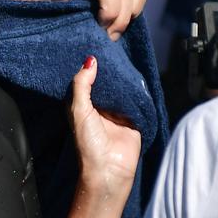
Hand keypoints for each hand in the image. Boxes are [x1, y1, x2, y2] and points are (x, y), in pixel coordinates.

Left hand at [16, 0, 145, 40]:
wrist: (52, 1)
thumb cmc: (49, 8)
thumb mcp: (48, 8)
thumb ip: (47, 8)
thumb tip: (32, 8)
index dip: (110, 12)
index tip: (100, 30)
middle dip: (120, 17)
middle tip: (106, 35)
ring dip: (129, 13)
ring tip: (111, 29)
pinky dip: (134, 6)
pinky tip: (120, 19)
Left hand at [69, 55, 140, 195]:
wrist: (109, 170)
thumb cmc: (88, 142)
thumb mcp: (79, 110)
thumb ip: (82, 85)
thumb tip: (90, 60)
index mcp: (82, 106)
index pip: (86, 81)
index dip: (89, 67)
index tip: (93, 47)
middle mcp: (99, 108)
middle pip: (105, 84)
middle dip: (109, 71)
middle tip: (113, 48)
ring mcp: (117, 114)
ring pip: (121, 91)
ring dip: (123, 80)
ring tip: (126, 58)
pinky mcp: (133, 120)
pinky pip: (136, 101)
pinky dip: (137, 91)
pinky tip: (139, 77)